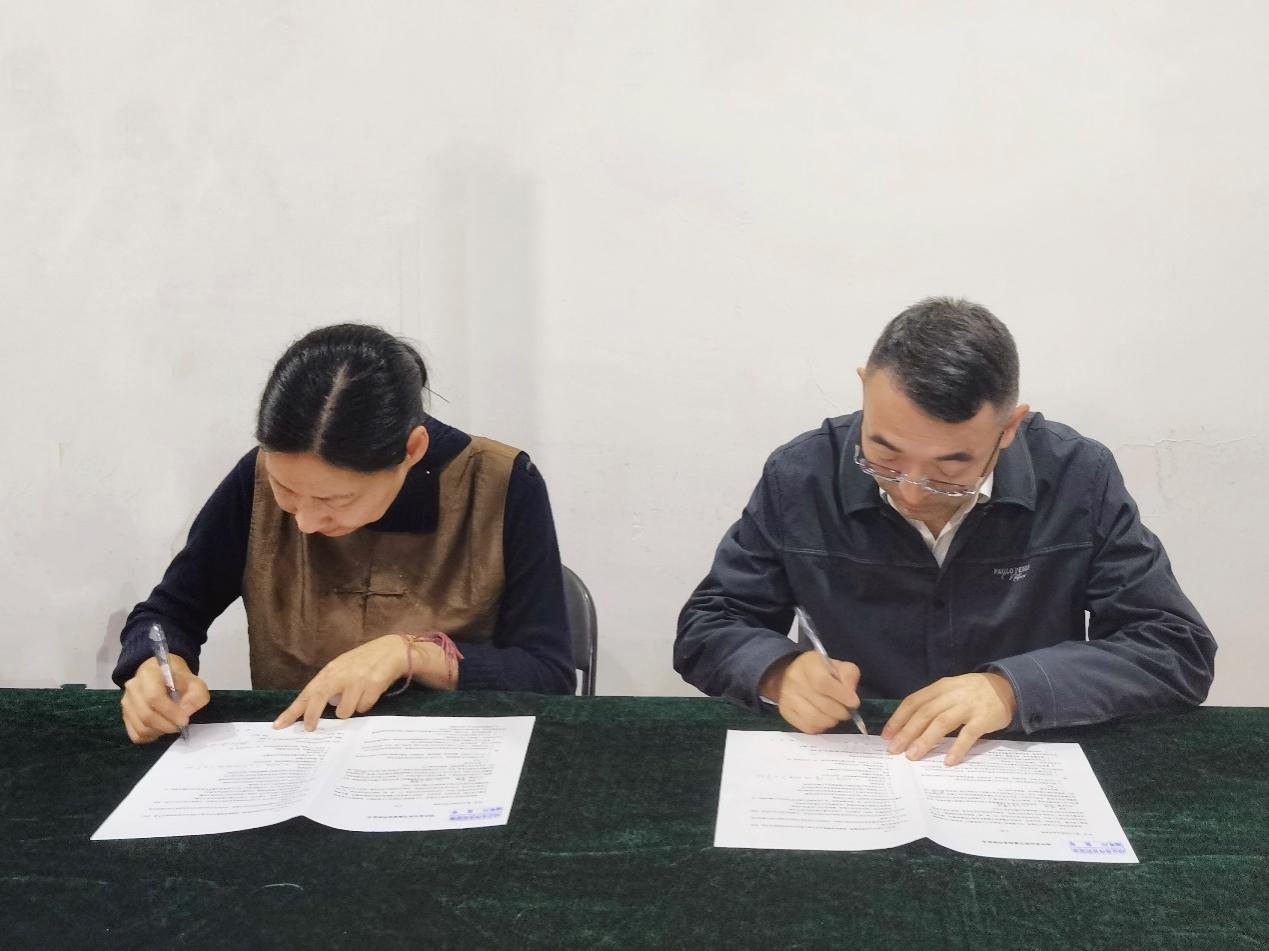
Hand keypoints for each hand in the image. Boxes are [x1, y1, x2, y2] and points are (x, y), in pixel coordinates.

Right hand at [120, 655, 209, 743]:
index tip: (184, 720)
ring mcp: (126, 702)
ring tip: (172, 725)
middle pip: (146, 715)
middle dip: (167, 725)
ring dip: (160, 731)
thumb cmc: (179, 678)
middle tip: (180, 725)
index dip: (170, 712)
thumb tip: (185, 712)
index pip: (154, 697)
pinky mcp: (125, 715)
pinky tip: (161, 729)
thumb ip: (196, 696)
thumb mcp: (194, 682)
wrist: (162, 674)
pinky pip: (135, 734)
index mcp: (149, 674)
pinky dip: (151, 737)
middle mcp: (133, 688)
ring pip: (141, 727)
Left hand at [272, 634, 449, 731]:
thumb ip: (329, 686)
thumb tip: (317, 708)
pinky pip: (363, 708)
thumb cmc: (363, 662)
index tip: (278, 726)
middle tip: (310, 729)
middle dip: (312, 716)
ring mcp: (357, 680)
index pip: (307, 693)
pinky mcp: (373, 685)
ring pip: (345, 711)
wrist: (392, 650)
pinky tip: (370, 693)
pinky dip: (365, 705)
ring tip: (357, 699)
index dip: (292, 711)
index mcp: (330, 671)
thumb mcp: (342, 670)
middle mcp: (340, 674)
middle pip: (319, 699)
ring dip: (349, 711)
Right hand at [759, 651, 861, 733]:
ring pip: (816, 719)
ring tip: (835, 715)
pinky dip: (821, 726)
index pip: (824, 683)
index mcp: (809, 664)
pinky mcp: (786, 712)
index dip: (842, 696)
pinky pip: (808, 727)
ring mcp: (788, 698)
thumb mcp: (837, 665)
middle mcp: (794, 680)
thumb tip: (851, 695)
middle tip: (847, 711)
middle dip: (841, 712)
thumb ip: (849, 675)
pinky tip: (824, 719)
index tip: (854, 703)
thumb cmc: (819, 671)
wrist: (789, 676)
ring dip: (832, 720)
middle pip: (823, 704)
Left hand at [882, 672, 1016, 765]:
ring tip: (913, 756)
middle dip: (907, 732)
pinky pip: (968, 734)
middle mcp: (951, 695)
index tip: (887, 735)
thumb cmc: (971, 693)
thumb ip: (932, 703)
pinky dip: (957, 748)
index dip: (898, 718)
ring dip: (925, 740)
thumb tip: (907, 726)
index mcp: (940, 687)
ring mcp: (968, 706)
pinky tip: (948, 761)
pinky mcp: (984, 719)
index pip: (913, 702)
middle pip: (924, 713)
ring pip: (941, 722)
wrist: (1006, 687)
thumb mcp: (949, 690)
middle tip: (894, 750)